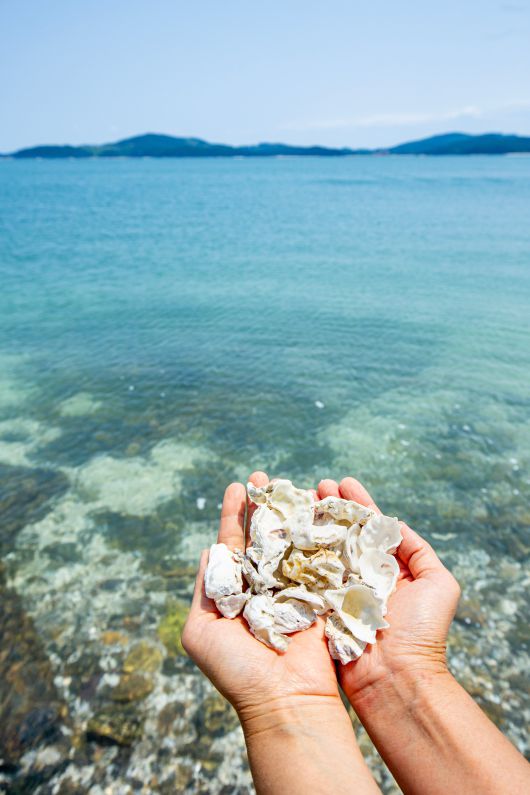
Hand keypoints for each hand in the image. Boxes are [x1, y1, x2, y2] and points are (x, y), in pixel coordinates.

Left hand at [182, 471, 340, 722]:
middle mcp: (264, 587)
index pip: (234, 545)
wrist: (285, 701)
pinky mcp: (321, 595)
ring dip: (288, 511)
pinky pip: (318, 558)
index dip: (234, 516)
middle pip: (263, 536)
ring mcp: (294, 589)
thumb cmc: (237, 671)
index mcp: (236, 593)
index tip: (236, 487)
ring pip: (290, 541)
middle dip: (262, 505)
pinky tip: (314, 506)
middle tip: (262, 475)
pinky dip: (316, 532)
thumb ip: (204, 588)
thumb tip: (208, 549)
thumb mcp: (200, 631)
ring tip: (286, 482)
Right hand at [317, 477, 460, 702]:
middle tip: (315, 485)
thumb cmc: (423, 631)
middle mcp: (361, 575)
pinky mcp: (319, 606)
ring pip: (321, 548)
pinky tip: (286, 532)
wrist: (397, 678)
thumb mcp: (439, 583)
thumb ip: (420, 550)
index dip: (357, 502)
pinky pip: (305, 575)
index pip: (370, 526)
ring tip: (298, 500)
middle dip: (329, 507)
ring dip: (310, 523)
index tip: (342, 481)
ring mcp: (338, 589)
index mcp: (387, 567)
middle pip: (342, 532)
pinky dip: (295, 554)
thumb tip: (396, 524)